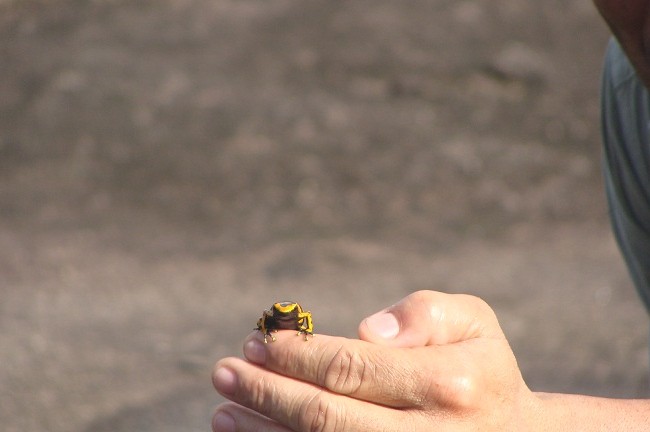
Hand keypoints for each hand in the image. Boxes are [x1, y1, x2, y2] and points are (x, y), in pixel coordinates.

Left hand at [211, 290, 541, 430]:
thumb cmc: (480, 369)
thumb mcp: (473, 322)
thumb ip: (424, 313)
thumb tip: (364, 328)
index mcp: (447, 383)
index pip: (349, 366)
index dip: (295, 354)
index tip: (258, 340)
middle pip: (325, 416)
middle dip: (266, 392)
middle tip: (224, 371)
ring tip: (224, 411)